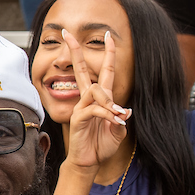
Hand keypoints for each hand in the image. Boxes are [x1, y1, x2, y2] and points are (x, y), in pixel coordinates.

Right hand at [61, 28, 129, 170]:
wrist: (90, 161)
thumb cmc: (101, 145)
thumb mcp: (119, 131)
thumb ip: (122, 118)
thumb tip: (126, 110)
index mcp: (101, 99)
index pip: (104, 71)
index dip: (107, 53)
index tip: (108, 35)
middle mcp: (89, 99)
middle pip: (81, 70)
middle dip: (76, 51)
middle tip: (68, 33)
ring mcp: (82, 107)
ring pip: (96, 89)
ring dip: (109, 101)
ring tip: (117, 116)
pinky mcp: (78, 117)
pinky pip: (95, 108)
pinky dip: (107, 113)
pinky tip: (114, 121)